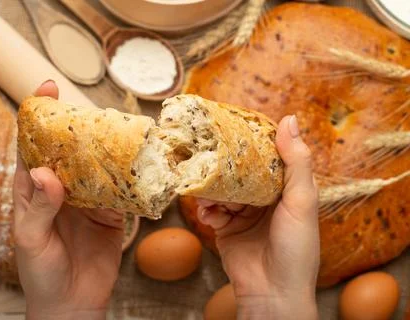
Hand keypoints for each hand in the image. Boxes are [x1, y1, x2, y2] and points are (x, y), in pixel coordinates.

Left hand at [13, 80, 122, 319]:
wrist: (72, 303)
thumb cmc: (41, 273)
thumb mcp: (31, 239)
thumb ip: (40, 206)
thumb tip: (47, 171)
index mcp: (33, 191)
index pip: (31, 147)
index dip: (36, 117)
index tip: (47, 90)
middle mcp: (61, 190)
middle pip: (69, 149)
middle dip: (78, 126)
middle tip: (94, 108)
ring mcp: (87, 200)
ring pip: (97, 166)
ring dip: (108, 148)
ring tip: (121, 128)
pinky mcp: (110, 214)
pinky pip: (121, 191)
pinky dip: (130, 178)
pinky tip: (139, 164)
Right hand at [197, 115, 318, 319]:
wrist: (273, 293)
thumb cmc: (296, 248)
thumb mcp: (302, 201)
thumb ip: (296, 161)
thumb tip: (290, 119)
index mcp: (286, 188)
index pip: (268, 155)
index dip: (251, 141)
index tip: (232, 126)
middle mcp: (264, 197)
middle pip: (240, 170)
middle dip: (225, 166)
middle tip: (208, 156)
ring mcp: (243, 212)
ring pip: (222, 188)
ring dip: (212, 190)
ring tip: (209, 197)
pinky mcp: (225, 228)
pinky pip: (211, 210)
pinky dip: (207, 210)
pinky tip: (209, 216)